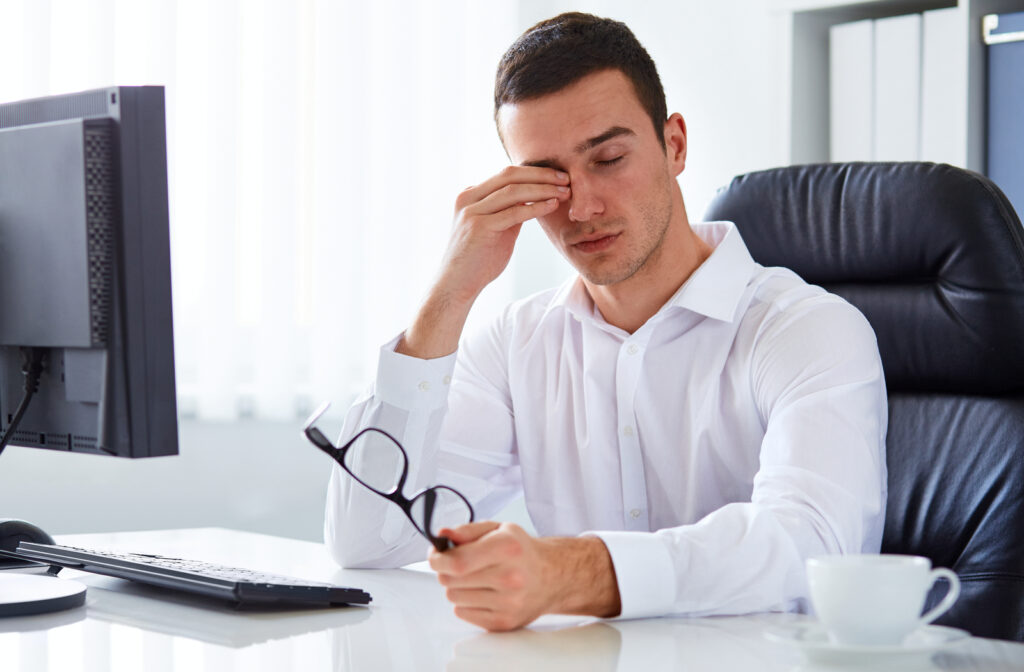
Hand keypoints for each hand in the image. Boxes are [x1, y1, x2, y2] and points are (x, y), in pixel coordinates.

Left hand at [428, 521, 620, 631]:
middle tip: (458, 564)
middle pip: (451, 580)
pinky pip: (463, 613)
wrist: (552, 576)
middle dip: (446, 570)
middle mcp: (510, 577)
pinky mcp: (504, 622)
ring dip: (457, 586)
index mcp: (507, 548)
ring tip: (476, 578)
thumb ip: (467, 530)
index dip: (438, 559)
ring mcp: (508, 603)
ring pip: (454, 597)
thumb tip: (442, 535)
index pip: (457, 562)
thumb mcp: (498, 529)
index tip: (435, 555)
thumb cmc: (521, 551)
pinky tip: (483, 592)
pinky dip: (466, 602)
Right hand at [438, 166, 570, 304]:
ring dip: (543, 189)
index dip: (535, 172)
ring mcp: (472, 211)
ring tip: (564, 192)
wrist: (458, 284)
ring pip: (513, 191)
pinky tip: (552, 205)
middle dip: (541, 175)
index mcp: (471, 194)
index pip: (507, 174)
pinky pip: (514, 212)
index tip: (558, 176)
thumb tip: (534, 199)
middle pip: (510, 175)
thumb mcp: (497, 228)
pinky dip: (536, 207)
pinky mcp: (479, 227)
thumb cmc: (479, 259)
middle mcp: (468, 198)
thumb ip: (510, 212)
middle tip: (566, 179)